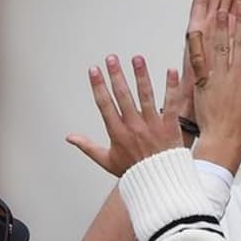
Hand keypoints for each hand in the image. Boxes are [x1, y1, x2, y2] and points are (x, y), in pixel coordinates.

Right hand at [67, 55, 181, 176]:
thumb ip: (88, 147)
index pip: (105, 104)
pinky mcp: (169, 126)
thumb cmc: (133, 172)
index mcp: (117, 133)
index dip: (98, 86)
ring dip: (141, 75)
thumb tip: (69, 137)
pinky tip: (171, 70)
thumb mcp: (106, 161)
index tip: (94, 70)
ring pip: (146, 96)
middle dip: (116, 75)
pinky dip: (171, 87)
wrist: (159, 183)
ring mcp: (152, 125)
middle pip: (123, 96)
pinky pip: (171, 104)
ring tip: (137, 58)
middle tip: (111, 58)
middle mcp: (134, 126)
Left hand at [188, 7, 240, 173]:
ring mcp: (221, 79)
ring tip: (220, 11)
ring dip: (221, 28)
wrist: (224, 139)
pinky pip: (200, 62)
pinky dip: (198, 46)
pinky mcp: (204, 84)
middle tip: (240, 2)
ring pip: (222, 48)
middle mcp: (239, 76)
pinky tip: (196, 31)